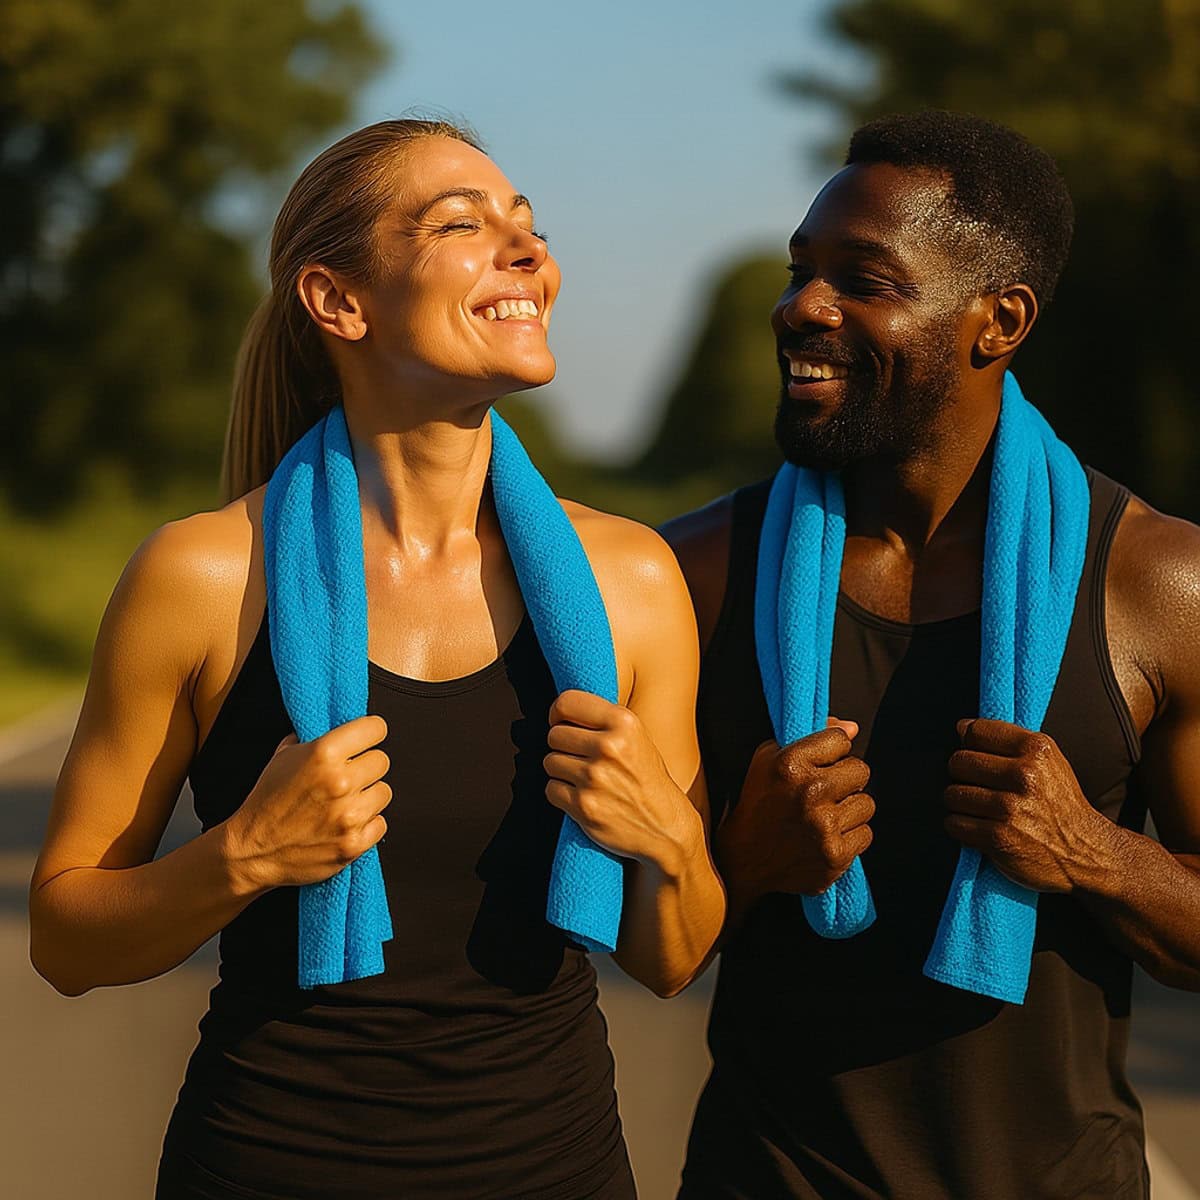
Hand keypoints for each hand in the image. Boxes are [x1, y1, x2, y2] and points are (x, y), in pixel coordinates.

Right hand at [223, 715, 391, 892]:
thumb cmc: (267, 802)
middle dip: (366, 766)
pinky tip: (346, 822)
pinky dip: (367, 823)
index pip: (375, 728)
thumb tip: (336, 725)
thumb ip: (314, 737)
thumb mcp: (284, 756)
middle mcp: (341, 782)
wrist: (253, 850)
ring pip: (384, 792)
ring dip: (368, 795)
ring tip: (345, 801)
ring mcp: (349, 815)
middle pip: (382, 760)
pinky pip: (381, 823)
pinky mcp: (354, 843)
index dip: (370, 732)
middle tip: (349, 774)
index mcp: (324, 754)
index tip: (367, 737)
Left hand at [544, 690, 701, 872]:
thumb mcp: (637, 737)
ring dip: (561, 771)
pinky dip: (561, 794)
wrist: (665, 828)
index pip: (567, 703)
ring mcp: (595, 778)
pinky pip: (551, 789)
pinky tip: (581, 796)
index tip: (561, 722)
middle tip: (579, 757)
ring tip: (583, 778)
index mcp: (624, 723)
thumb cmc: (647, 779)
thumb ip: (603, 720)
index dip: (558, 713)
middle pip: (555, 735)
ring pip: (550, 762)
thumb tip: (560, 711)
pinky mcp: (584, 806)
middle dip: (562, 746)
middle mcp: (609, 747)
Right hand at [716, 719, 872, 901]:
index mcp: (790, 763)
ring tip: (824, 816)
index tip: (819, 764)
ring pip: (867, 804)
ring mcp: (824, 826)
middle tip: (824, 792)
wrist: (744, 859)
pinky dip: (850, 837)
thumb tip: (852, 728)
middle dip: (845, 780)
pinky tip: (826, 837)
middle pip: (861, 770)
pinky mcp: (835, 855)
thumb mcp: (768, 758)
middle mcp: (809, 792)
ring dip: (849, 810)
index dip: (832, 751)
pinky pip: (866, 834)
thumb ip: (811, 734)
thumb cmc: (759, 803)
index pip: (841, 740)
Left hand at [943, 718, 1115, 892]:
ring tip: (982, 810)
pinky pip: (954, 824)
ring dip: (961, 804)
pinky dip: (962, 828)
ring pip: (952, 794)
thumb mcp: (1048, 761)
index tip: (977, 755)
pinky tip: (980, 828)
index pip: (976, 732)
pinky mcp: (998, 837)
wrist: (1086, 851)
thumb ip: (1008, 740)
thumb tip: (962, 727)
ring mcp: (1009, 807)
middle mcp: (1024, 775)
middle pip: (959, 762)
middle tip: (980, 787)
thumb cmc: (1061, 804)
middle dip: (963, 776)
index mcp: (1036, 750)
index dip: (970, 744)